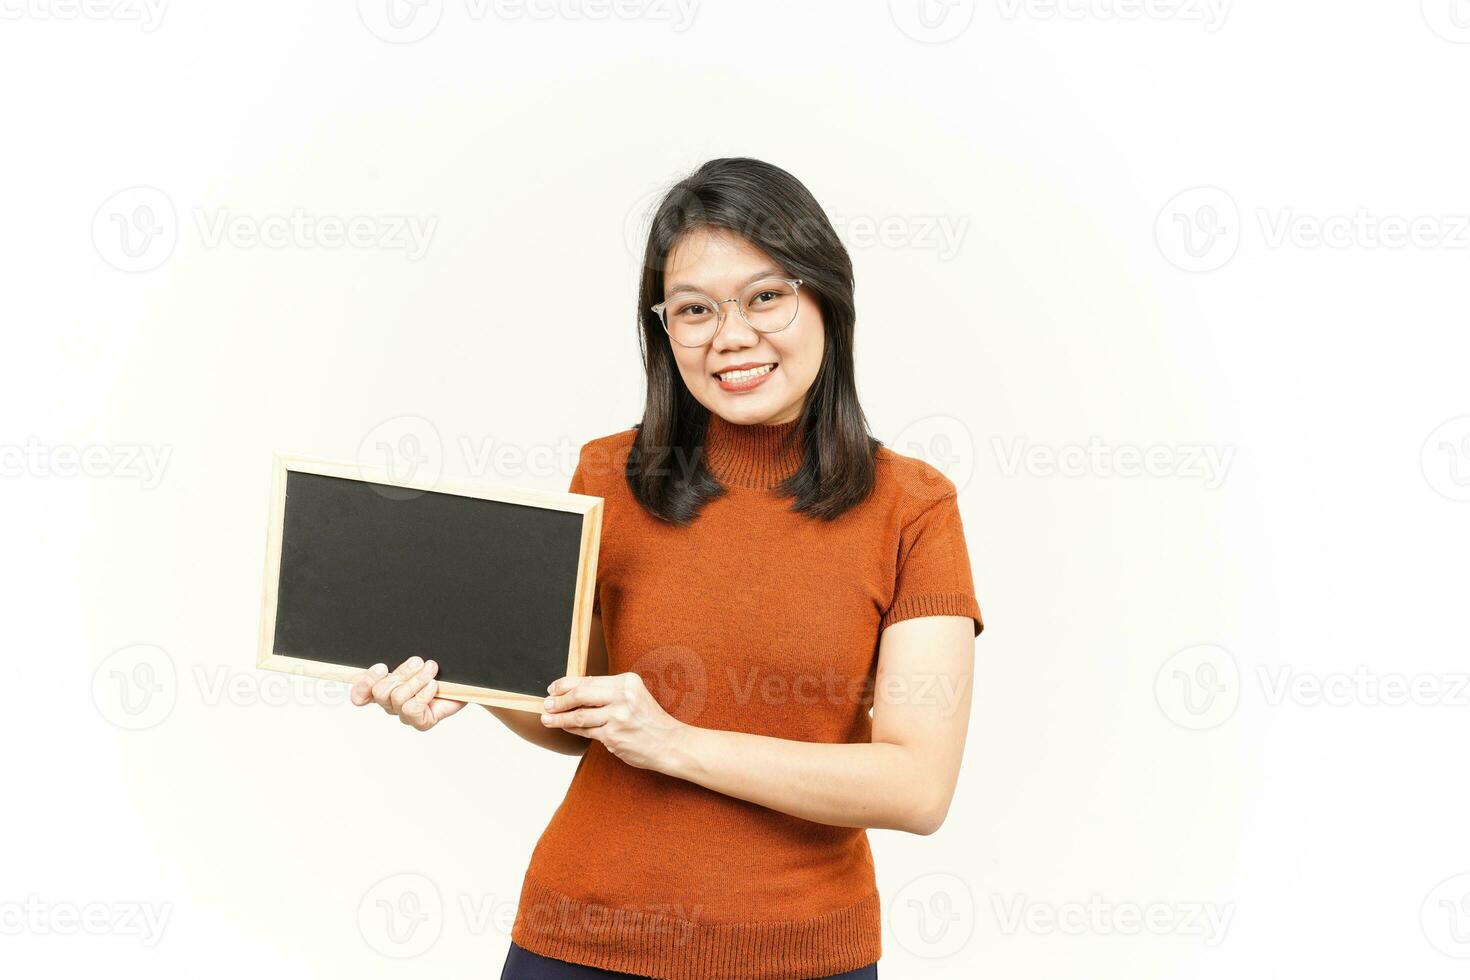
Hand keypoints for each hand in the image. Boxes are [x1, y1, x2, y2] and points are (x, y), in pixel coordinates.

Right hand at [349, 656, 466, 731]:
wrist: (464, 684)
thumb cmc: (437, 671)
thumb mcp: (415, 661)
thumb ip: (398, 658)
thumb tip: (386, 648)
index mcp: (384, 689)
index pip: (360, 695)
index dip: (364, 683)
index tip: (383, 667)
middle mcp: (390, 704)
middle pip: (380, 691)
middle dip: (401, 672)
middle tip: (418, 661)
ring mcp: (404, 715)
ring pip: (397, 697)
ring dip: (416, 679)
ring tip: (431, 669)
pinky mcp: (420, 722)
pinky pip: (412, 708)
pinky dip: (424, 693)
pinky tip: (434, 686)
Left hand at [540, 672, 687, 770]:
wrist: (669, 744)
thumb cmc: (649, 720)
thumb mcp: (633, 695)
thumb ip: (607, 691)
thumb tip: (573, 691)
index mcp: (628, 681)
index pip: (588, 680)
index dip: (565, 684)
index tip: (553, 688)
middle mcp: (623, 697)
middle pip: (580, 695)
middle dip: (559, 700)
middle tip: (547, 704)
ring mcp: (618, 718)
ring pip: (579, 716)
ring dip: (559, 718)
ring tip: (548, 718)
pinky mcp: (613, 737)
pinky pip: (585, 732)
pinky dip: (572, 729)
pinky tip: (565, 727)